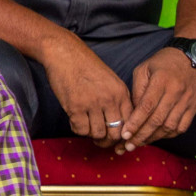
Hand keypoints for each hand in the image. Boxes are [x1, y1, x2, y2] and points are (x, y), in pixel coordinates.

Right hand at [39, 33, 131, 147]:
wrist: (65, 53)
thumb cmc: (87, 67)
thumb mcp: (111, 81)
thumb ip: (119, 100)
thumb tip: (122, 125)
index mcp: (122, 93)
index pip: (130, 123)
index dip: (124, 135)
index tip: (118, 139)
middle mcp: (110, 100)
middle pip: (116, 133)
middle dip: (109, 141)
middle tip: (102, 141)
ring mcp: (92, 104)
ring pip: (98, 134)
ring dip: (92, 135)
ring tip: (88, 129)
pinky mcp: (74, 107)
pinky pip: (81, 130)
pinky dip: (79, 130)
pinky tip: (76, 122)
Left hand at [119, 48, 195, 152]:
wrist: (193, 57)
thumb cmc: (164, 62)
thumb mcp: (144, 69)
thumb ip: (137, 90)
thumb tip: (134, 113)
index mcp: (161, 81)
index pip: (146, 107)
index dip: (135, 123)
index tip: (124, 135)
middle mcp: (175, 92)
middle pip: (157, 120)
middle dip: (141, 136)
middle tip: (128, 146)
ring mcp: (187, 101)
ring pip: (169, 126)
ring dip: (154, 137)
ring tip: (141, 144)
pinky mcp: (194, 106)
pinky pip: (182, 126)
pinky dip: (169, 134)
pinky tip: (158, 136)